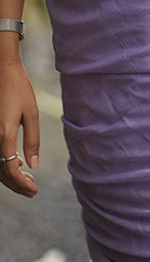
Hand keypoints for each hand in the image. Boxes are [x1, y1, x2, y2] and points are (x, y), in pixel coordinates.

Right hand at [0, 58, 39, 197]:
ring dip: (11, 175)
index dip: (21, 184)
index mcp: (3, 135)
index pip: (9, 170)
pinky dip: (5, 163)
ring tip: (29, 179)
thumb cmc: (19, 89)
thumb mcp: (31, 114)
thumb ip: (33, 141)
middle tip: (33, 190)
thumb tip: (34, 167)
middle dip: (16, 184)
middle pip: (1, 172)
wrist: (3, 71)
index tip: (34, 190)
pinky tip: (20, 162)